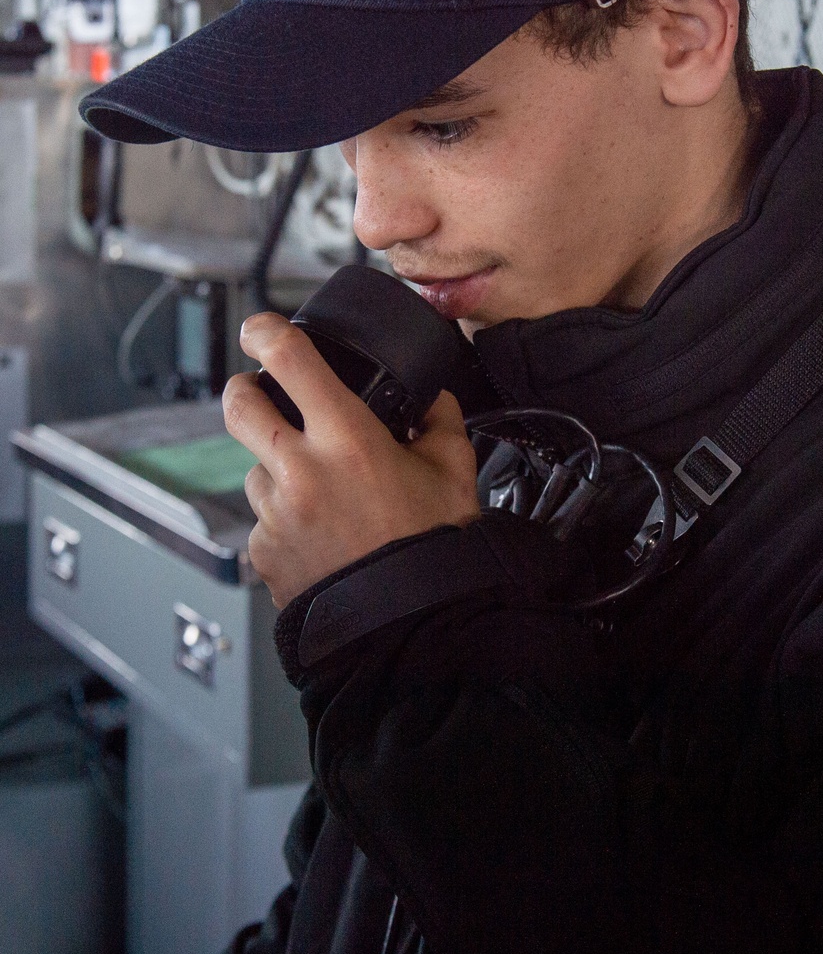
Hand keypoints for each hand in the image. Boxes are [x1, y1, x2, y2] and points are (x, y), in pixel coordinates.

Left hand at [224, 311, 479, 607]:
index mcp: (347, 439)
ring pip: (255, 469)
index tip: (260, 326)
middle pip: (239, 405)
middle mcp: (301, 471)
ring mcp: (275, 514)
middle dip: (243, 389)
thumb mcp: (453, 470)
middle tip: (258, 390)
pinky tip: (321, 535)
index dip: (265, 331)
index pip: (290, 360)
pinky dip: (285, 519)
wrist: (412, 627)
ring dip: (277, 468)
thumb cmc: (434, 550)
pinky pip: (264, 520)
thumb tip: (429, 397)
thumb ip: (440, 420)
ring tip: (322, 492)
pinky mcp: (263, 553)